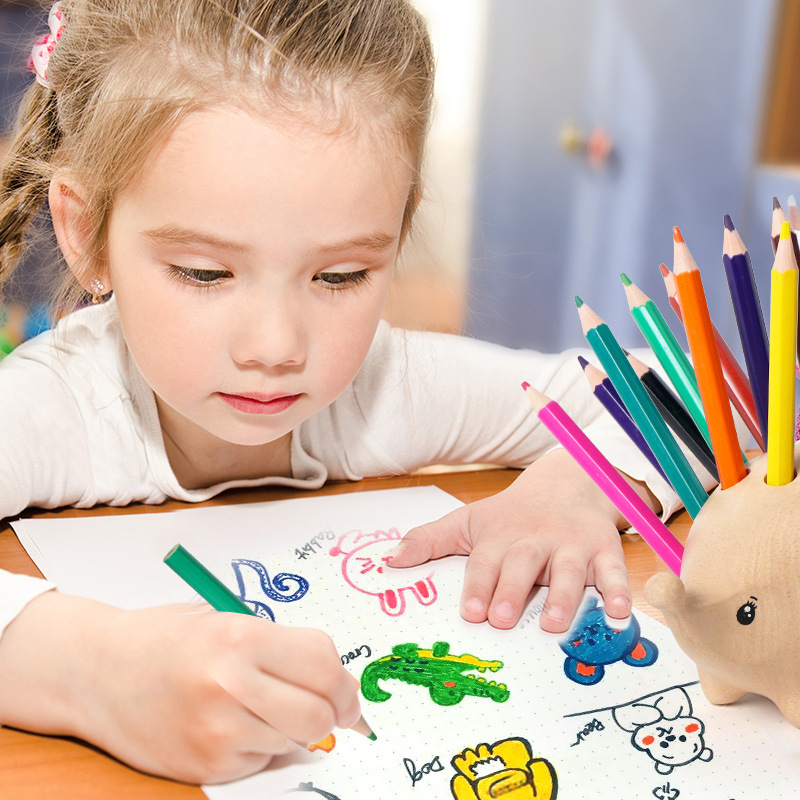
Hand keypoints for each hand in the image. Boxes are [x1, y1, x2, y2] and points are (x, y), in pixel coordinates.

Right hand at [0, 591, 360, 782]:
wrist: (97, 670)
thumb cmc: (166, 639)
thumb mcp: (227, 621)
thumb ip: (282, 649)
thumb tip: (338, 687)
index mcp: (240, 637)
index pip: (325, 663)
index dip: (345, 682)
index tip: (347, 691)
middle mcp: (230, 684)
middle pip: (320, 712)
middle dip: (334, 713)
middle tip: (332, 710)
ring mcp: (216, 730)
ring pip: (295, 740)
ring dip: (292, 729)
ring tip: (260, 707)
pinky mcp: (205, 765)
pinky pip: (261, 761)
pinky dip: (259, 748)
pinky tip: (230, 726)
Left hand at [386, 449, 656, 632]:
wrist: (566, 482)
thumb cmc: (511, 514)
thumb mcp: (468, 521)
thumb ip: (429, 540)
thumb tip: (388, 560)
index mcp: (500, 537)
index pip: (485, 562)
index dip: (477, 586)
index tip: (469, 612)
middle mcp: (534, 541)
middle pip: (523, 565)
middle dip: (512, 592)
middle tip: (501, 619)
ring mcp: (570, 545)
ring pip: (569, 570)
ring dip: (563, 596)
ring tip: (553, 624)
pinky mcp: (602, 548)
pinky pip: (613, 569)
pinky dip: (618, 589)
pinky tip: (618, 611)